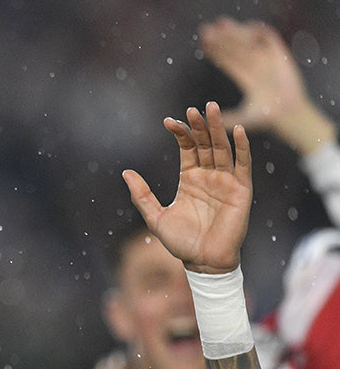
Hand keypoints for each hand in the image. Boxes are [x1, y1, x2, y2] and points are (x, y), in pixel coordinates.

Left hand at [123, 102, 250, 273]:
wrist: (203, 261)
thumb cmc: (181, 242)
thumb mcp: (156, 217)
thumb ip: (142, 195)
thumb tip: (126, 173)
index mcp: (190, 179)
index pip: (187, 149)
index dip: (180, 133)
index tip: (169, 121)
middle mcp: (209, 176)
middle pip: (206, 144)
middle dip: (200, 126)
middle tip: (194, 108)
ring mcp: (225, 181)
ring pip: (223, 148)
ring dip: (219, 129)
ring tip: (212, 109)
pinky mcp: (241, 190)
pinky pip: (243, 165)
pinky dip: (243, 147)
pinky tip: (238, 131)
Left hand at [198, 17, 335, 154]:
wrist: (290, 114)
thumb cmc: (267, 118)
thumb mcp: (242, 117)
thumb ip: (225, 117)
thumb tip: (203, 120)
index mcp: (245, 78)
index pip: (227, 61)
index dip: (215, 51)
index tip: (203, 42)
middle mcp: (255, 66)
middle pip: (235, 48)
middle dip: (221, 38)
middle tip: (206, 29)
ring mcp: (267, 60)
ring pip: (248, 42)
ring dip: (235, 32)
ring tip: (221, 24)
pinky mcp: (280, 55)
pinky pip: (270, 38)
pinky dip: (259, 31)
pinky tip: (247, 27)